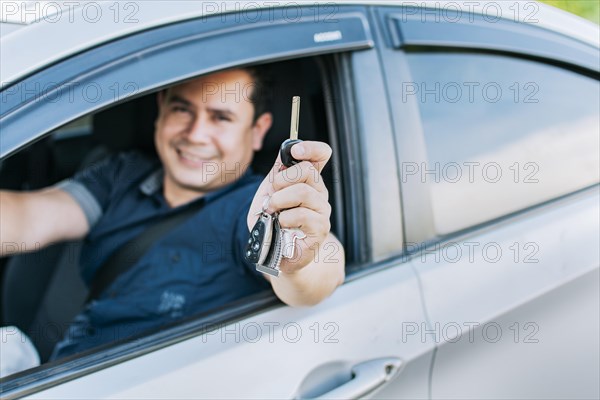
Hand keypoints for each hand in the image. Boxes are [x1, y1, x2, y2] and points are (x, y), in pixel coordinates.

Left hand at [247, 141, 332, 273]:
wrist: (275, 254)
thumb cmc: (272, 224)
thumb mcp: (267, 194)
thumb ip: (276, 174)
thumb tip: (284, 151)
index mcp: (308, 181)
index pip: (321, 155)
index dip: (310, 148)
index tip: (294, 152)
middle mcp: (319, 193)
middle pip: (307, 170)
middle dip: (282, 180)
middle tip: (272, 196)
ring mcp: (322, 210)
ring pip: (303, 192)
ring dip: (279, 201)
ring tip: (272, 212)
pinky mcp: (320, 228)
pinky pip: (302, 215)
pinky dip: (285, 218)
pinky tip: (282, 225)